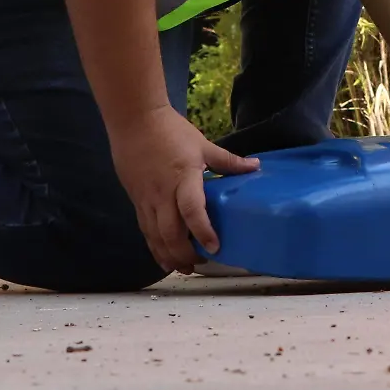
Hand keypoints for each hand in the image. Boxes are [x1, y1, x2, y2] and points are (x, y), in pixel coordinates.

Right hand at [108, 106, 258, 273]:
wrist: (134, 121)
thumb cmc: (170, 131)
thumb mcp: (203, 144)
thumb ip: (228, 161)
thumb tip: (256, 166)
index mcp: (183, 178)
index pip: (192, 210)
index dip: (203, 231)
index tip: (215, 247)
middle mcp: (163, 193)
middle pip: (170, 232)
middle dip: (184, 254)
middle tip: (200, 263)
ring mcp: (147, 199)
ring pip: (155, 235)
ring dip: (168, 255)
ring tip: (182, 269)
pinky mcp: (136, 200)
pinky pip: (145, 229)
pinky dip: (154, 246)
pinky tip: (162, 256)